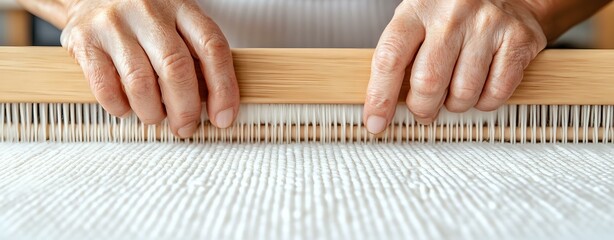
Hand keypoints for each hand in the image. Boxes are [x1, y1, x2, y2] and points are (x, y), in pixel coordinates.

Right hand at [60, 0, 239, 137]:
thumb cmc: (145, 18)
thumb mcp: (177, 24)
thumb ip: (195, 57)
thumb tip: (215, 106)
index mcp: (181, 7)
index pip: (212, 47)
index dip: (223, 88)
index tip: (223, 117)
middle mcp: (148, 11)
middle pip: (176, 68)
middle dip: (186, 109)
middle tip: (186, 127)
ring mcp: (114, 24)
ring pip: (140, 82)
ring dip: (152, 112)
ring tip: (154, 117)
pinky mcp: (85, 40)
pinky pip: (105, 87)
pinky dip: (120, 107)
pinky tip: (126, 108)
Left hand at [363, 0, 547, 133]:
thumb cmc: (452, 14)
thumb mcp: (417, 22)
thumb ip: (400, 57)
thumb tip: (381, 109)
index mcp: (417, 9)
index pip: (390, 58)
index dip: (380, 96)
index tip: (375, 121)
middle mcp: (452, 14)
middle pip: (428, 81)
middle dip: (422, 108)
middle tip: (424, 110)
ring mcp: (487, 24)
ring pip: (463, 92)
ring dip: (455, 105)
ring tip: (454, 93)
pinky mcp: (518, 39)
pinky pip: (496, 92)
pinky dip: (485, 102)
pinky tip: (480, 88)